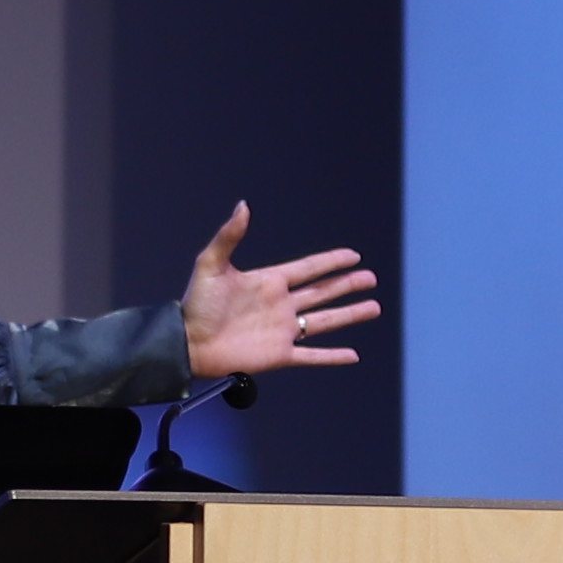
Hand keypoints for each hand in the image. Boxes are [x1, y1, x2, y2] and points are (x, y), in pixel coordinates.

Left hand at [179, 204, 382, 380]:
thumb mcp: (211, 264)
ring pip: (324, 321)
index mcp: (270, 282)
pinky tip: (352, 355)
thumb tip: (243, 205)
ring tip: (374, 307)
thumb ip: (229, 236)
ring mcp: (283, 330)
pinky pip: (312, 356)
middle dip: (347, 285)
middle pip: (323, 293)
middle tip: (371, 278)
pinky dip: (332, 356)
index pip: (309, 269)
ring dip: (349, 315)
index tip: (353, 256)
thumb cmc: (196, 304)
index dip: (331, 262)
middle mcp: (281, 305)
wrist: (188, 342)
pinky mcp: (279, 354)